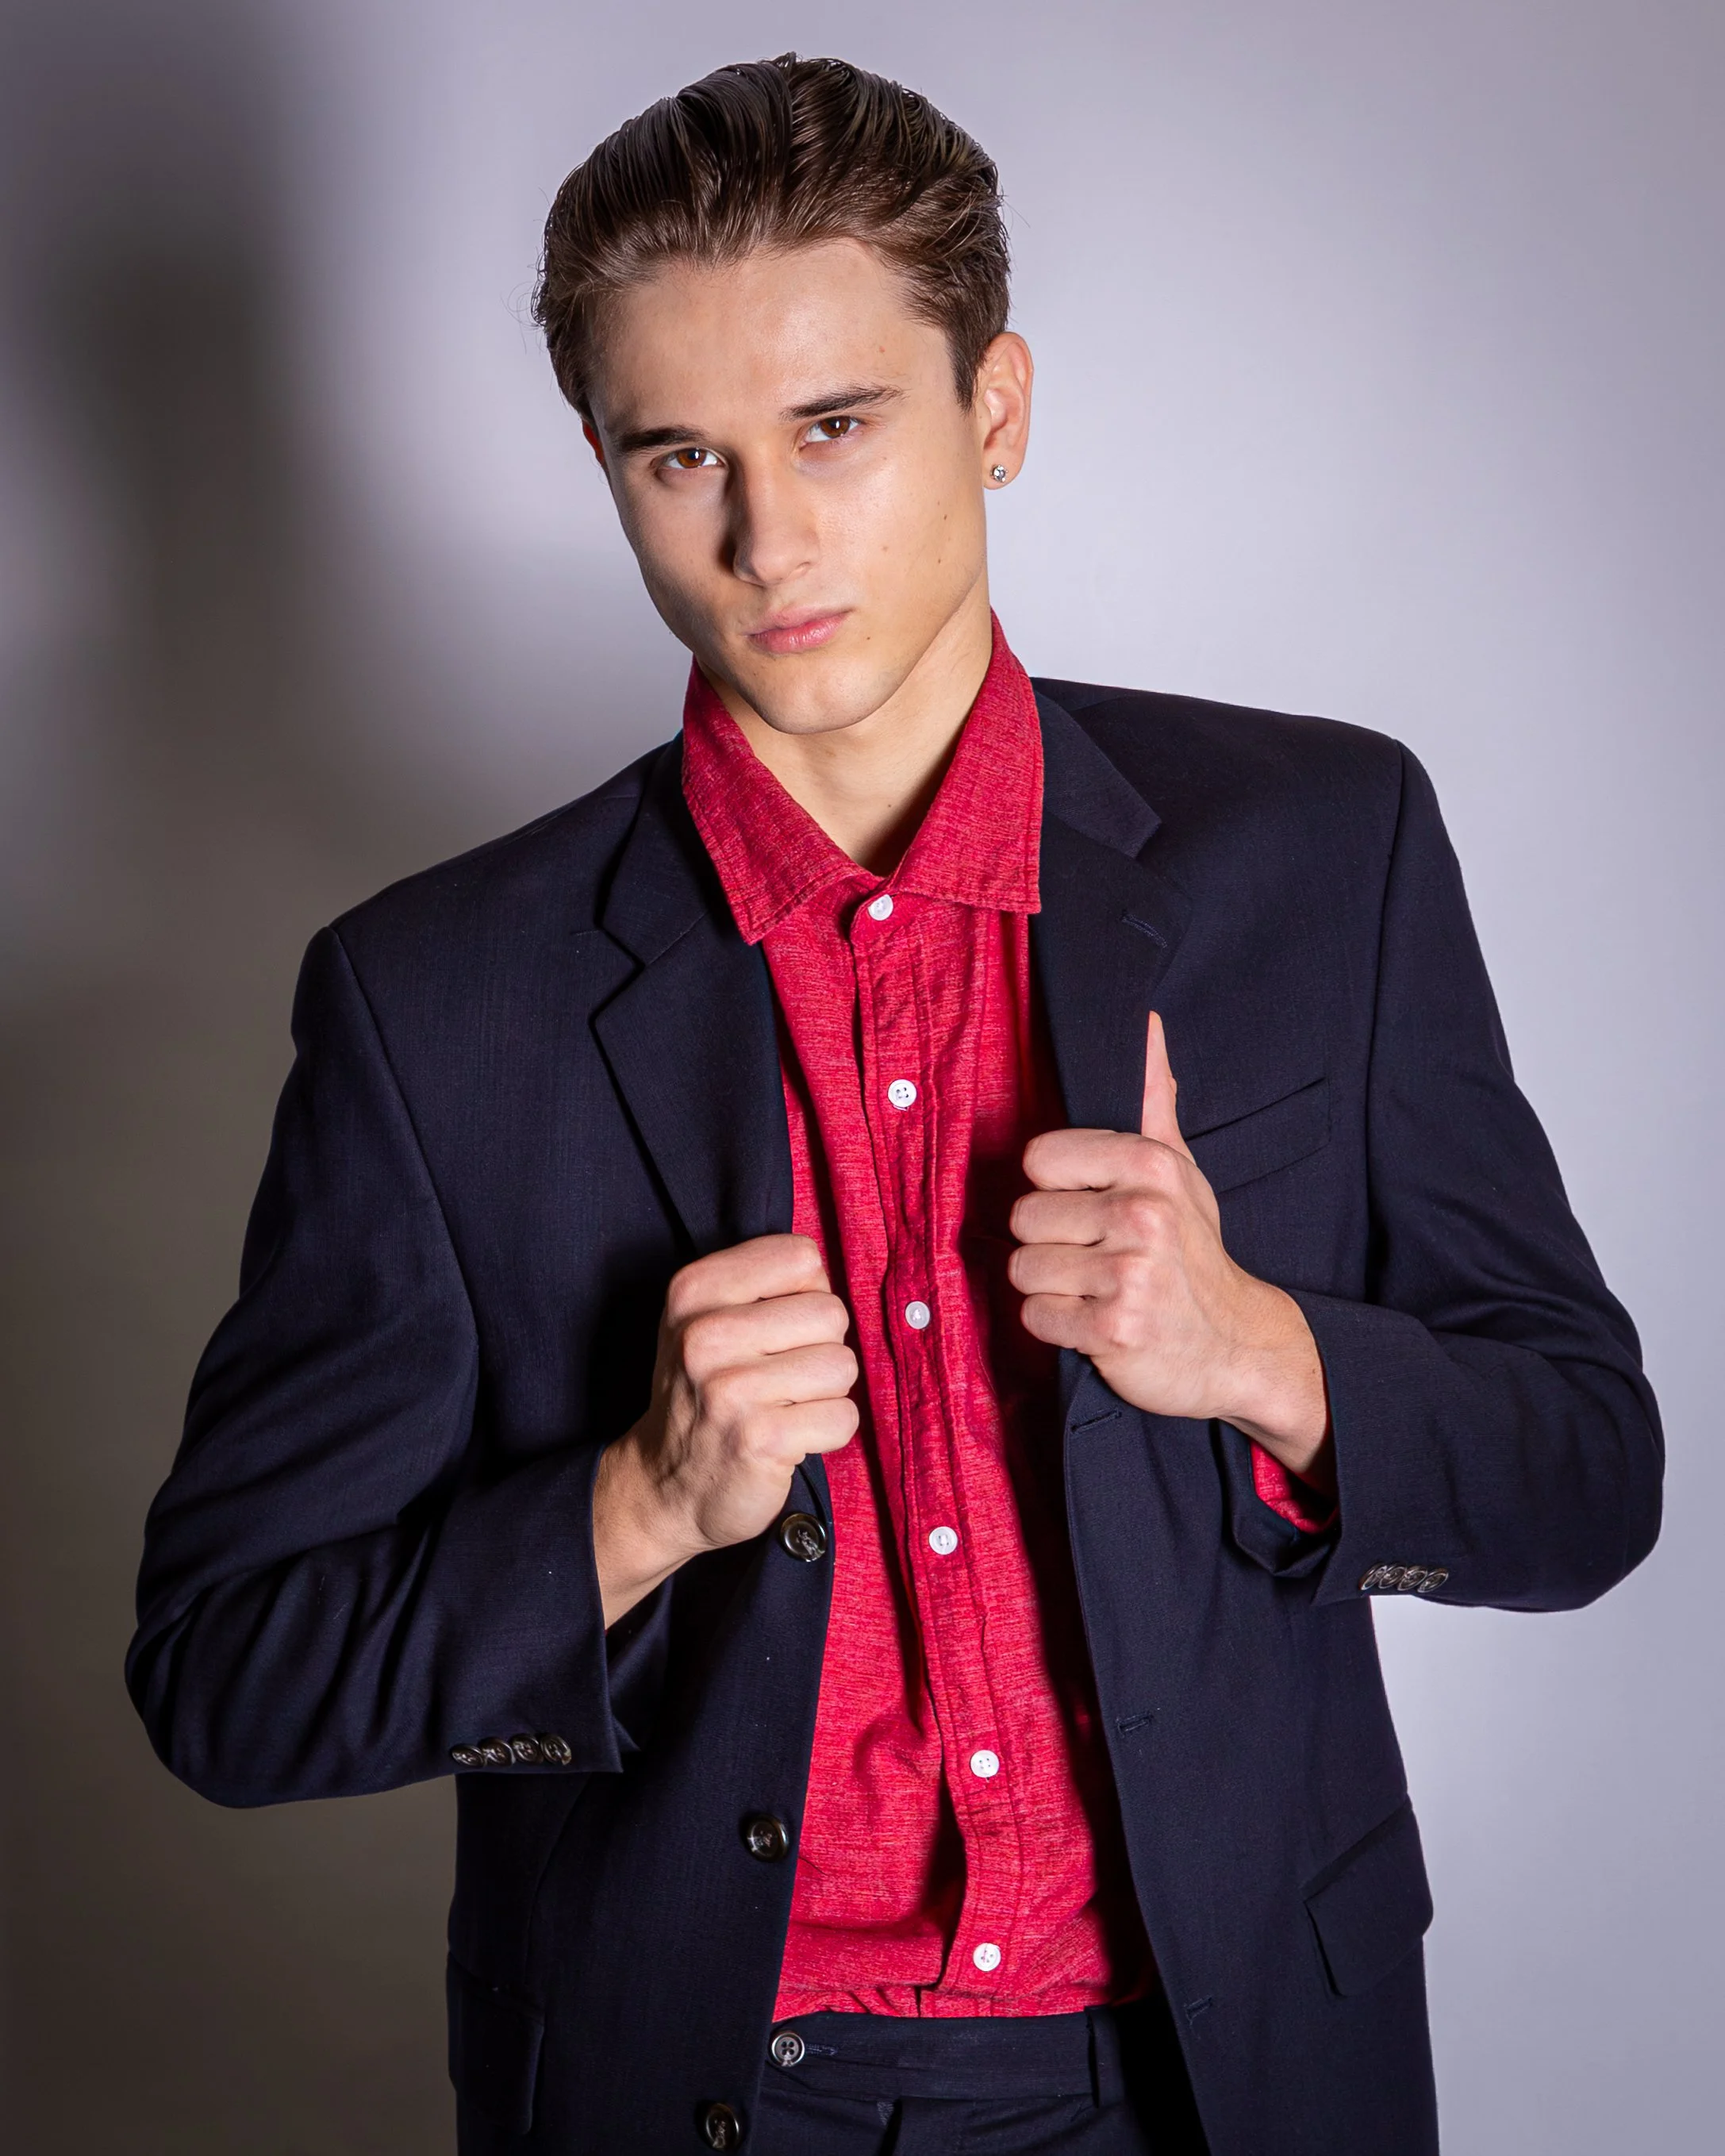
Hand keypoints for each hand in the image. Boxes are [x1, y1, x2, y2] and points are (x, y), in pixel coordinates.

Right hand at [592, 1235, 858, 1625]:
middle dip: (821, 1348)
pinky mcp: (759, 1439)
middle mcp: (704, 1336)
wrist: (667, 1485)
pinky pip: (843, 1417)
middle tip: (780, 1378)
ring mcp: (729, 1390)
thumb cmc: (705, 1392)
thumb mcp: (706, 1319)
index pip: (800, 1257)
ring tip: (783, 1407)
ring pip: (842, 1365)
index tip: (776, 1328)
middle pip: (830, 1312)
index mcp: (693, 1291)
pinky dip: (828, 1432)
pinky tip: (789, 1438)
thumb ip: (762, 1284)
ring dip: (826, 1394)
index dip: (804, 1294)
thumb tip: (828, 1278)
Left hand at [1008, 1014, 1332, 1489]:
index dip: (1053, 1187)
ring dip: (1048, 1286)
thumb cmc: (1194, 1253)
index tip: (1086, 1206)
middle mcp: (1142, 1214)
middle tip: (1092, 1257)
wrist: (1236, 1346)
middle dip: (1048, 1242)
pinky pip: (1035, 1316)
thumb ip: (1153, 1102)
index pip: (1038, 1158)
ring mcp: (1130, 1274)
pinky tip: (1094, 1322)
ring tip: (1092, 1289)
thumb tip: (1147, 1027)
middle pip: (1024, 1216)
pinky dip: (1056, 1325)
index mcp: (1150, 1166)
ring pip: (1023, 1268)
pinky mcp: (1115, 1328)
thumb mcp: (1180, 1174)